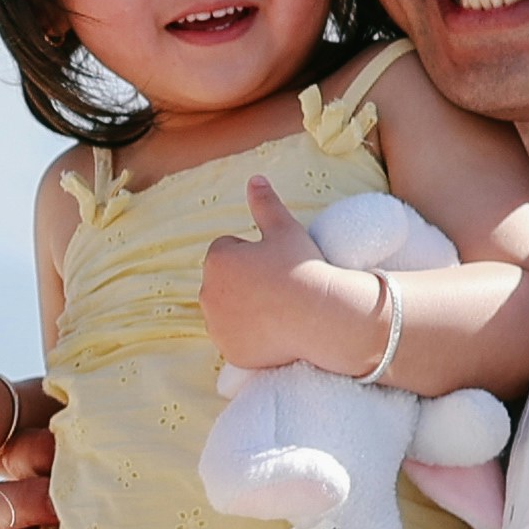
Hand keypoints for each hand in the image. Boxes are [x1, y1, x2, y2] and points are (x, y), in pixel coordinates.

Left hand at [194, 176, 377, 378]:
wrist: (321, 316)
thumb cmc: (304, 269)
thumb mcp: (285, 230)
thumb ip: (266, 204)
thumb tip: (254, 178)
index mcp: (217, 259)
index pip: (228, 250)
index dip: (254, 254)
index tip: (276, 264)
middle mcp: (207, 292)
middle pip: (225, 282)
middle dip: (243, 282)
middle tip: (278, 288)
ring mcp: (216, 325)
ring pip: (228, 311)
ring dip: (243, 309)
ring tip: (277, 310)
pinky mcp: (229, 350)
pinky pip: (235, 339)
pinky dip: (248, 336)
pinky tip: (272, 332)